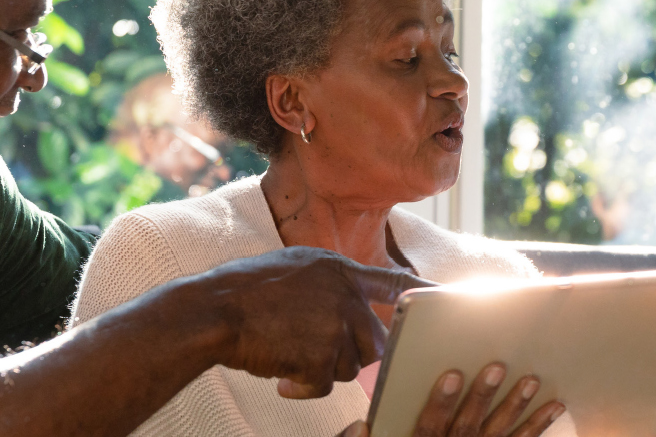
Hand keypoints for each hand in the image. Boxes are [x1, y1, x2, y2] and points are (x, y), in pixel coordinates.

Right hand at [166, 246, 435, 398]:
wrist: (213, 311)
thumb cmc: (243, 291)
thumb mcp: (293, 267)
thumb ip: (328, 280)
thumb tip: (351, 301)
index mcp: (338, 269)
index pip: (392, 282)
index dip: (420, 293)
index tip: (442, 300)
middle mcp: (345, 295)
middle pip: (374, 341)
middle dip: (350, 354)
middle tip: (314, 352)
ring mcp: (335, 325)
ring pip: (350, 366)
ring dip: (321, 370)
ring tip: (287, 356)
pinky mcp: (321, 356)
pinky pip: (323, 385)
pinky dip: (301, 388)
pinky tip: (280, 377)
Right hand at [339, 363, 564, 436]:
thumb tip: (361, 425)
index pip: (428, 430)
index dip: (440, 404)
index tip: (451, 374)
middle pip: (468, 431)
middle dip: (483, 398)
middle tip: (498, 367)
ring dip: (518, 411)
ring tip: (533, 382)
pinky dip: (536, 429)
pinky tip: (554, 408)